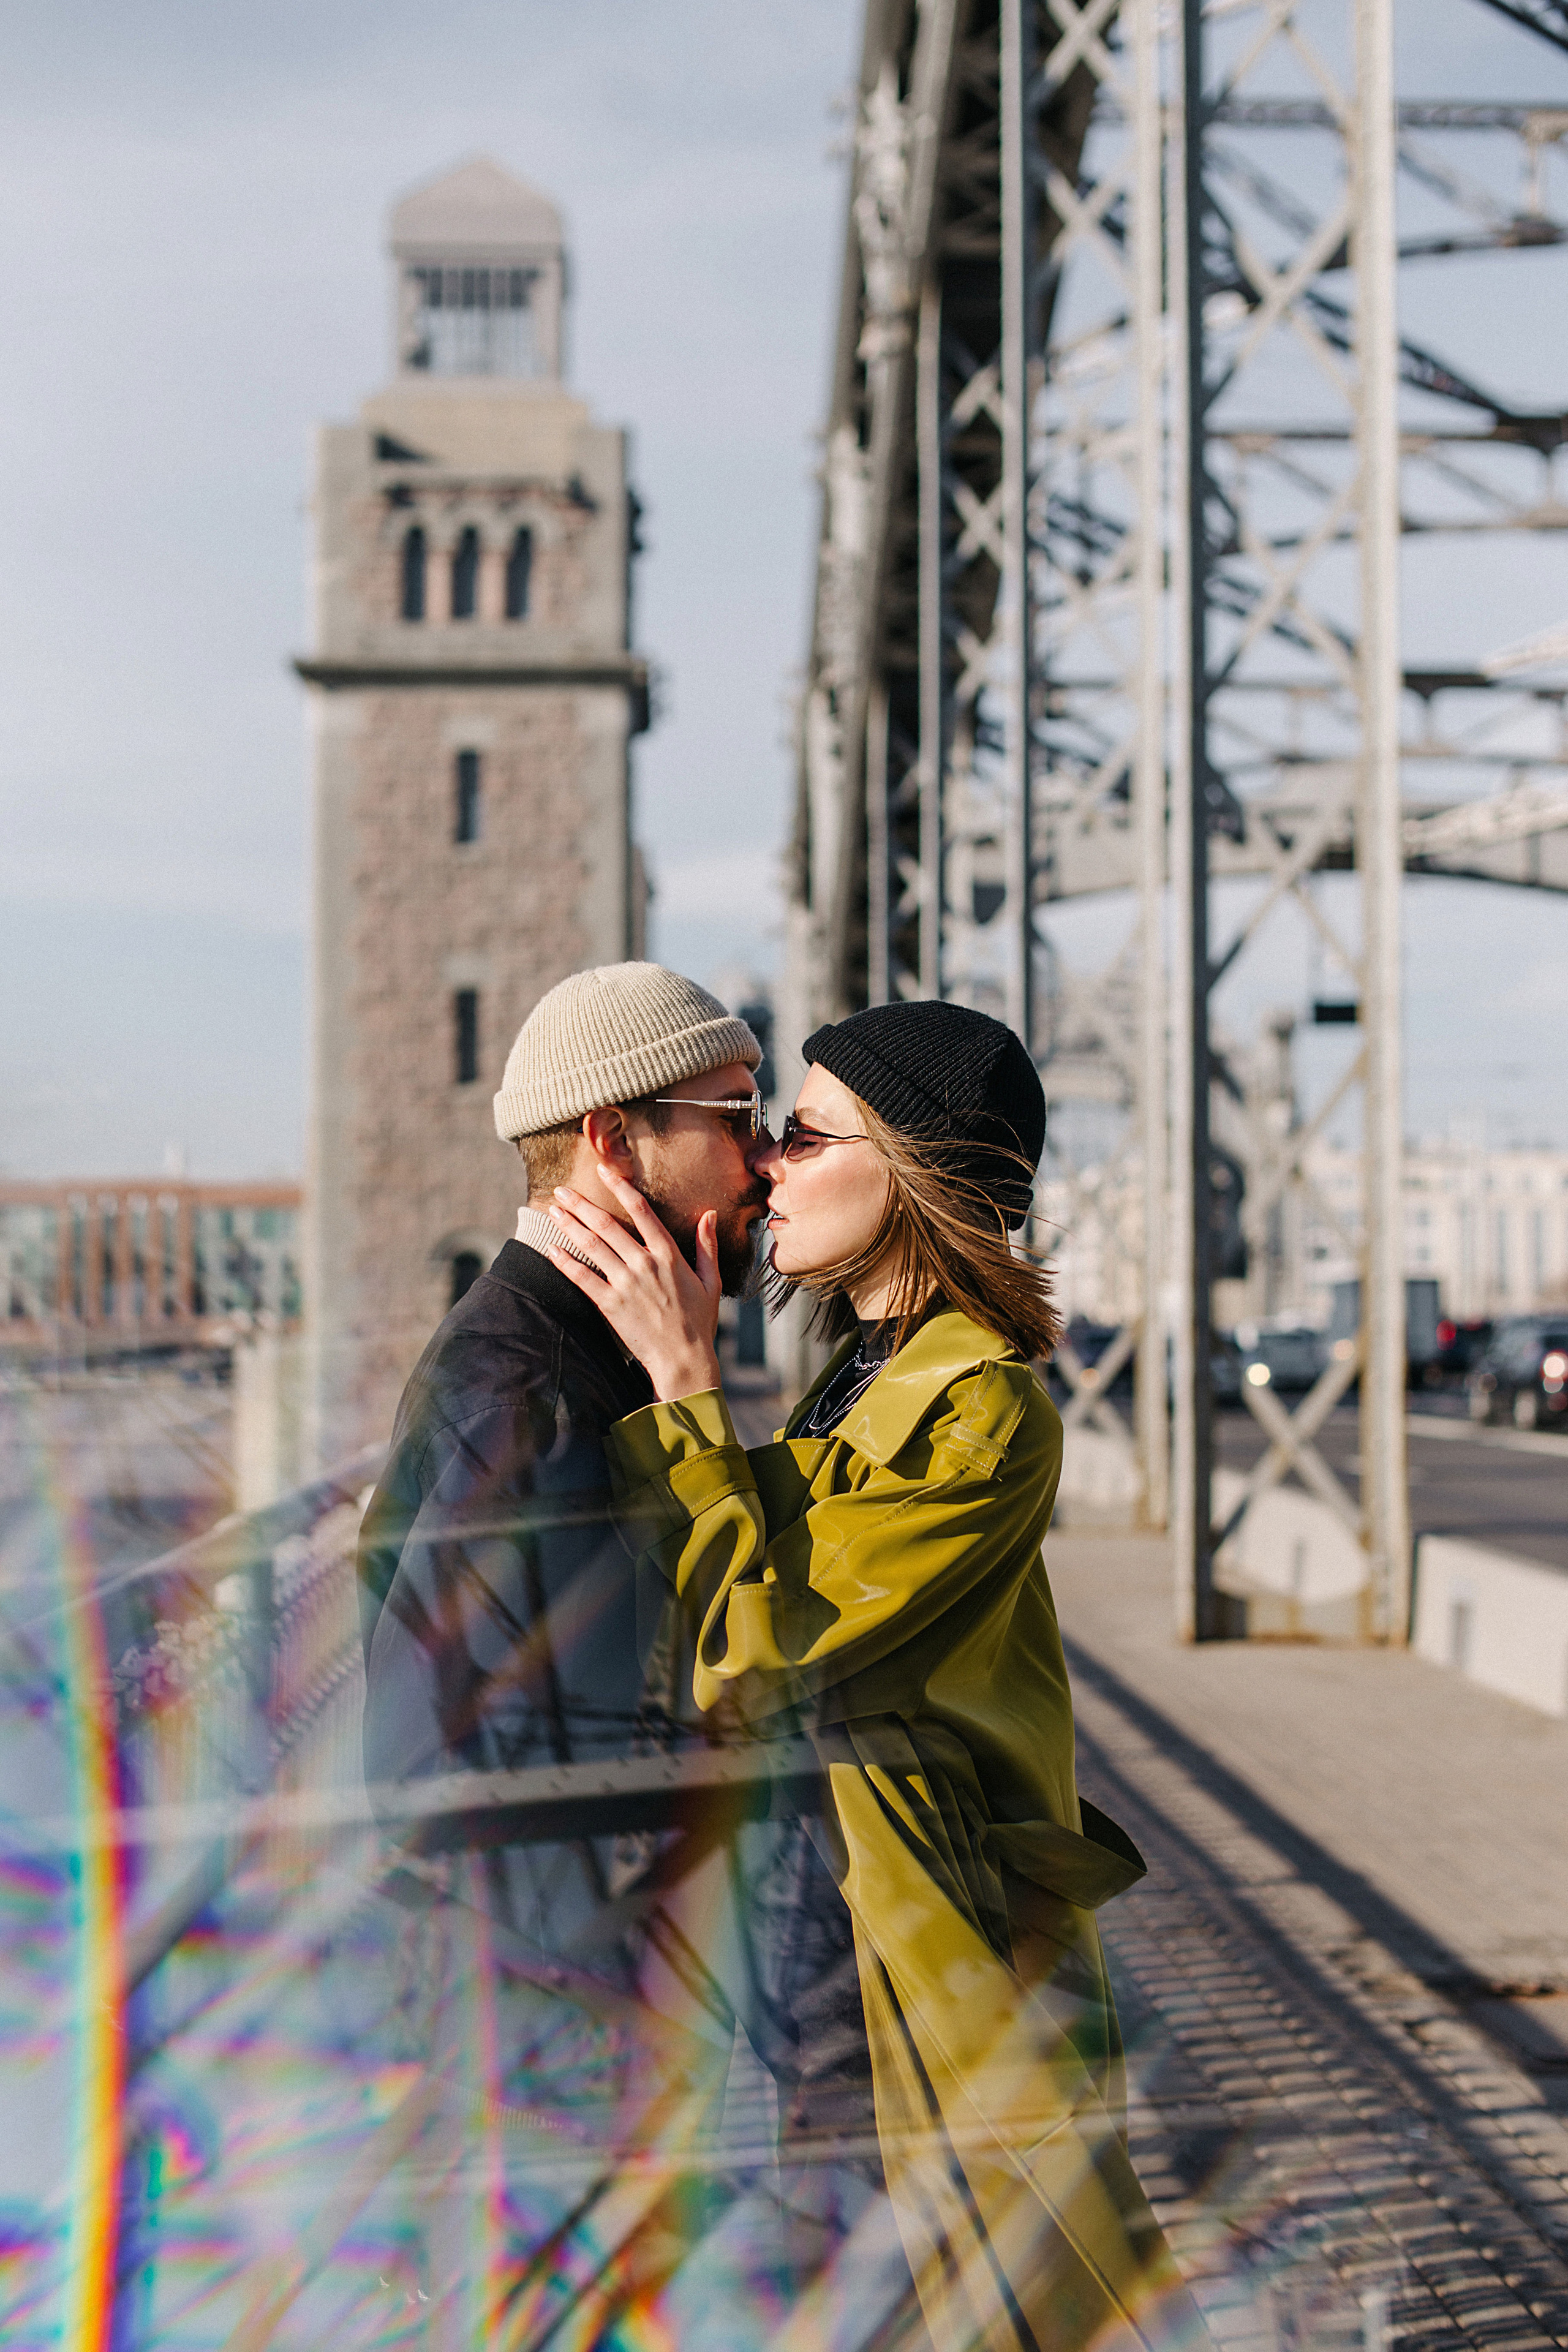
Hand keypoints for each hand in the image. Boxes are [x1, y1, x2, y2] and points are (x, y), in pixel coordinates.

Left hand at [545, 1168, 722, 1402]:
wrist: (684, 1359)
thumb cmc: (699, 1322)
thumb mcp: (710, 1281)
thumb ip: (706, 1245)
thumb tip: (708, 1214)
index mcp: (669, 1254)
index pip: (641, 1210)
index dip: (620, 1187)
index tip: (604, 1171)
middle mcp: (645, 1264)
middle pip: (607, 1225)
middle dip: (581, 1204)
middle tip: (561, 1190)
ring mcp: (626, 1284)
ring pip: (592, 1246)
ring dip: (569, 1225)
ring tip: (552, 1211)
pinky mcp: (611, 1305)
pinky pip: (583, 1279)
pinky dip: (565, 1263)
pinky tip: (552, 1249)